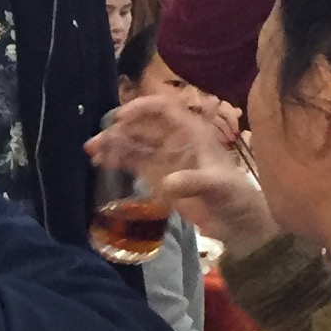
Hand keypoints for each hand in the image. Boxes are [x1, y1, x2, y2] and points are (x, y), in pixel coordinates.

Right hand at [90, 89, 274, 254]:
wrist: (239, 222)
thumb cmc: (234, 196)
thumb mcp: (217, 186)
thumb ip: (194, 182)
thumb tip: (167, 183)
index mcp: (192, 132)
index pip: (164, 109)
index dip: (142, 108)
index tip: (121, 117)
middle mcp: (175, 139)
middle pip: (142, 127)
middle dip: (118, 131)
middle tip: (96, 142)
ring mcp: (165, 158)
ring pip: (134, 144)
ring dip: (113, 145)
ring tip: (92, 152)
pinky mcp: (158, 176)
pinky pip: (134, 163)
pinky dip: (117, 161)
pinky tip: (100, 164)